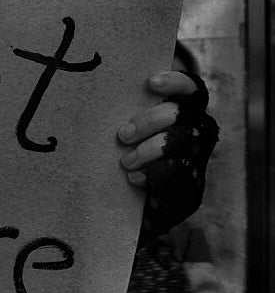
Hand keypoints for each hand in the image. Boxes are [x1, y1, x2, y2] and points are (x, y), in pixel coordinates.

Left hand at [116, 71, 218, 238]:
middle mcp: (196, 131)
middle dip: (151, 120)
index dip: (175, 82)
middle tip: (122, 134)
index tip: (150, 82)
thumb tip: (93, 88)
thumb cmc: (115, 158)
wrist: (121, 210)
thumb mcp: (117, 133)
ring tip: (126, 161)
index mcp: (181, 111)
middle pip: (183, 113)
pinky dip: (155, 174)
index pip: (190, 87)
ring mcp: (198, 160)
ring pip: (185, 142)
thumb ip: (119, 112)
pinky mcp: (193, 188)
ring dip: (152, 149)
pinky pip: (181, 174)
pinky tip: (133, 178)